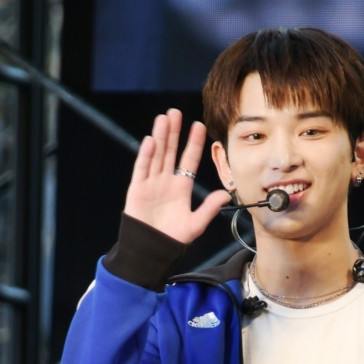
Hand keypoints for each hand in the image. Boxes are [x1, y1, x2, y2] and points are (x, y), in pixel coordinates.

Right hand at [124, 109, 229, 242]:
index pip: (188, 160)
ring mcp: (151, 183)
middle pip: (170, 152)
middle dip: (174, 133)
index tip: (198, 126)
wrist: (152, 250)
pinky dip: (146, 155)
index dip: (193, 143)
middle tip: (176, 113)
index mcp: (181, 187)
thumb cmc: (173, 239)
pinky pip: (142, 169)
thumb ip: (209, 208)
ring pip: (156, 155)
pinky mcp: (137, 189)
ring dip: (160, 137)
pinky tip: (152, 140)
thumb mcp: (196, 224)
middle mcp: (166, 181)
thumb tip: (225, 195)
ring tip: (164, 119)